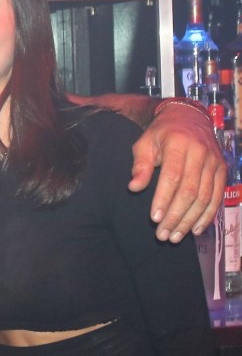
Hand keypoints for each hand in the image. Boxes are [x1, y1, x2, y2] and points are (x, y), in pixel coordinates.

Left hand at [129, 103, 224, 242]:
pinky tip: (195, 229)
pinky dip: (207, 216)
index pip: (172, 177)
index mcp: (178, 145)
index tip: (153, 218)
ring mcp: (214, 162)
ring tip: (175, 237)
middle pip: (190, 191)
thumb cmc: (161, 133)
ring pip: (204, 197)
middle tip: (162, 235)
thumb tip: (134, 187)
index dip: (163, 199)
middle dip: (175, 216)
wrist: (189, 118)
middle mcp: (200, 153)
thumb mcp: (145, 143)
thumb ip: (140, 165)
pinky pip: (217, 197)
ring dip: (189, 220)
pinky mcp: (222, 170)